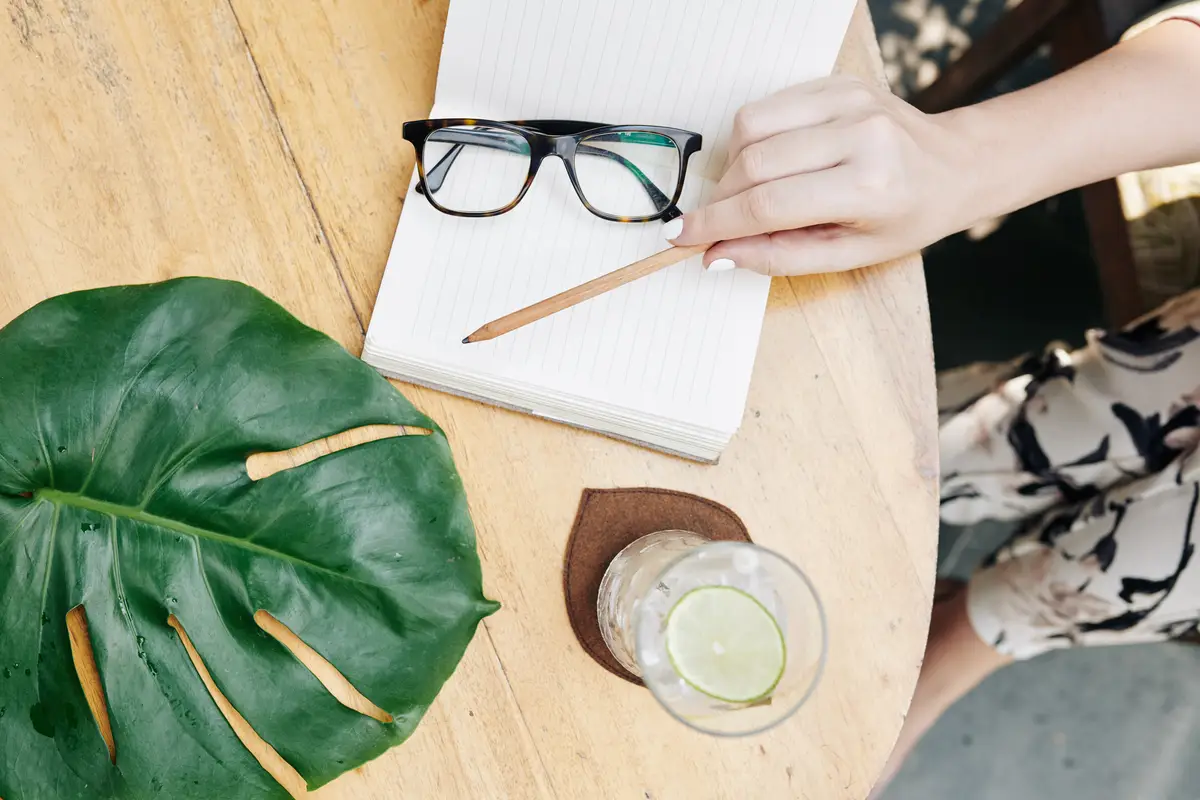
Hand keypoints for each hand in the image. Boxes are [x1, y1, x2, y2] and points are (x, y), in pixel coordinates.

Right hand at [667, 76, 984, 275]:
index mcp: (869, 186)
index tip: (681, 237)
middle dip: (720, 199)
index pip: (769, 205)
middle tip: (713, 223)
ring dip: (732, 166)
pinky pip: (767, 107)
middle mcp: (859, 134)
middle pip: (753, 163)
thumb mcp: (849, 255)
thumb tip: (716, 254)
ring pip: (750, 127)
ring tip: (749, 193)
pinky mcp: (836, 82)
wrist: (954, 166)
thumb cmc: (906, 217)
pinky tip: (773, 162)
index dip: (716, 223)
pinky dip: (753, 140)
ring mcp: (847, 100)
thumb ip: (779, 256)